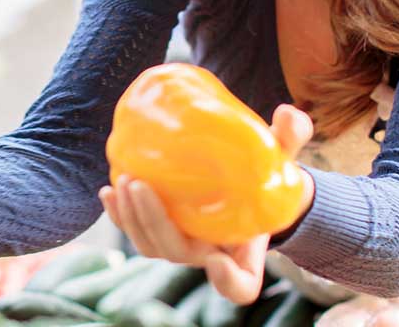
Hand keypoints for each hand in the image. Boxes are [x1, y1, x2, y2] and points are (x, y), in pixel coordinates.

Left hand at [99, 103, 313, 304]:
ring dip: (131, 218)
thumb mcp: (285, 157)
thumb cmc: (266, 176)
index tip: (218, 258)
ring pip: (150, 245)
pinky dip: (118, 216)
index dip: (229, 280)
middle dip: (154, 223)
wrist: (247, 183)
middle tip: (140, 186)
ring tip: (123, 181)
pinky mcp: (161, 228)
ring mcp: (182, 244)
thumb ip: (290, 137)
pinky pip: (135, 230)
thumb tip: (287, 114)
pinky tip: (108, 191)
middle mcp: (210, 254)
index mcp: (245, 249)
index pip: (242, 284)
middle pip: (178, 253)